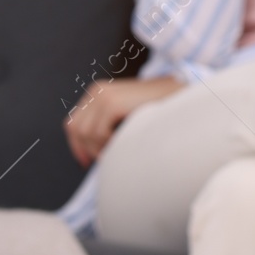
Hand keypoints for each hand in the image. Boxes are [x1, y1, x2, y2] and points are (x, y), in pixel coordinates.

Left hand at [64, 76, 182, 166]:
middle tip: (105, 161)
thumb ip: (109, 124)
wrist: (181, 95)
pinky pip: (98, 133)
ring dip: (101, 149)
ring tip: (120, 151)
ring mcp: (103, 95)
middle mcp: (97, 91)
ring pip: (86, 134)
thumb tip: (91, 151)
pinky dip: (109, 144)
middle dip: (88, 150)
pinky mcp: (112, 103)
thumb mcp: (127, 114)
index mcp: (98, 92)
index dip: (77, 146)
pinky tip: (125, 143)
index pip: (73, 123)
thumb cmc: (160, 109)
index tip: (86, 163)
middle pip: (75, 130)